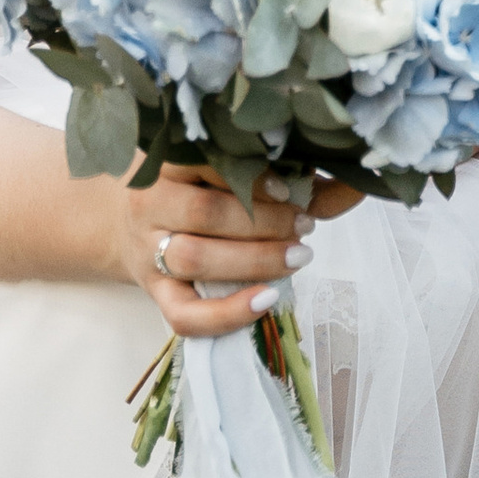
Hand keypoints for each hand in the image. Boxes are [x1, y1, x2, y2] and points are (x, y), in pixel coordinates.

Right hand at [115, 160, 361, 339]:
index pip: (201, 162)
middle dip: (265, 222)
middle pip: (204, 214)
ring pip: (195, 258)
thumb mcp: (224, 174)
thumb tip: (355, 184)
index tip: (289, 187)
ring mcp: (146, 253)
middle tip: (305, 225)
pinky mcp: (154, 295)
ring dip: (255, 260)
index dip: (249, 177)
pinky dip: (228, 314)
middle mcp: (149, 204)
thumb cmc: (191, 191)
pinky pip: (184, 316)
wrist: (123, 225)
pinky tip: (267, 301)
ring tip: (299, 256)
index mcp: (166, 163)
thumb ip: (288, 178)